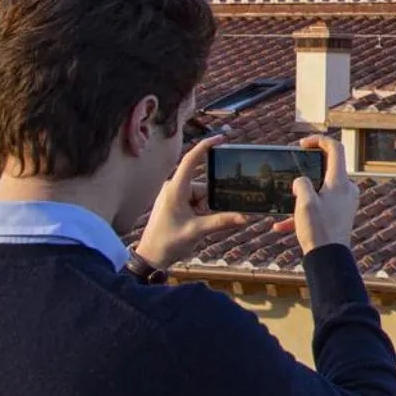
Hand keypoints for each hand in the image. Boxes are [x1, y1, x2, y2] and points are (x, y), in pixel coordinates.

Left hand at [135, 135, 251, 270]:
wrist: (151, 257)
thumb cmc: (168, 243)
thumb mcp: (197, 231)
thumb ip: (222, 222)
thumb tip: (245, 217)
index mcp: (175, 189)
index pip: (191, 160)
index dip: (206, 146)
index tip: (221, 138)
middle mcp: (174, 188)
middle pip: (203, 187)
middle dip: (210, 203)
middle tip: (204, 220)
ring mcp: (173, 196)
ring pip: (201, 196)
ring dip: (205, 211)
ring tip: (196, 227)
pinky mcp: (175, 204)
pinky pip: (195, 202)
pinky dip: (200, 213)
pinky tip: (195, 225)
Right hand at [293, 134, 357, 252]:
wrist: (329, 259)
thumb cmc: (318, 230)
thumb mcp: (304, 202)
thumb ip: (301, 184)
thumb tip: (301, 182)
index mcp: (340, 182)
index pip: (335, 149)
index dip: (319, 140)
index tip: (303, 144)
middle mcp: (347, 190)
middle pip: (328, 169)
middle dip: (307, 171)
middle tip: (292, 173)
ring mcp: (345, 203)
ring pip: (321, 190)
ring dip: (302, 196)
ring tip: (286, 204)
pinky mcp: (340, 216)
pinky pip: (320, 208)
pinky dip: (304, 212)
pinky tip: (281, 226)